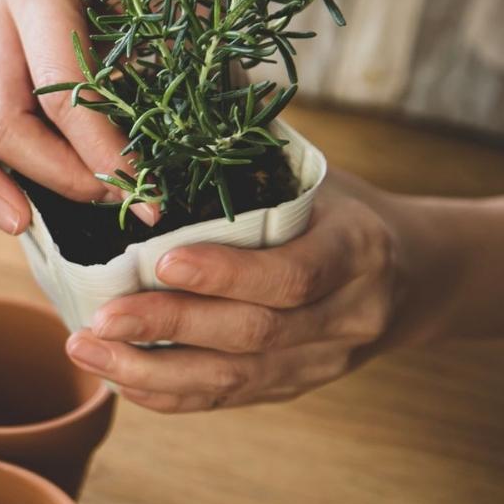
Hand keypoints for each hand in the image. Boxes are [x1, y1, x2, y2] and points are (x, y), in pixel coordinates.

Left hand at [64, 172, 416, 411]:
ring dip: (152, 370)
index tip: (161, 262)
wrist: (416, 277)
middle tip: (98, 318)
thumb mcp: (316, 175)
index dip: (227, 273)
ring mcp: (322, 361)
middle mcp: (347, 316)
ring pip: (234, 380)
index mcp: (358, 250)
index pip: (294, 273)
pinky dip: (169, 393)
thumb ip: (252, 154)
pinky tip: (118, 377)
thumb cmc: (340, 209)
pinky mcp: (294, 389)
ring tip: (87, 350)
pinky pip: (227, 400)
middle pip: (254, 333)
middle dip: (169, 326)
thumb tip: (168, 102)